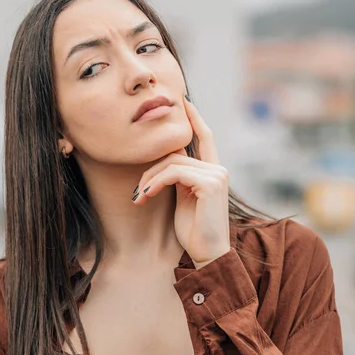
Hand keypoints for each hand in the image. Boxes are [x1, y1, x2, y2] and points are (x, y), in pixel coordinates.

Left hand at [133, 94, 229, 267]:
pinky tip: (145, 197)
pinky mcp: (210, 184)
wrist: (206, 253)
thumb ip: (179, 177)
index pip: (205, 137)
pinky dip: (155, 184)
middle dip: (150, 170)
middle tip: (136, 191)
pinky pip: (173, 173)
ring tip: (138, 197)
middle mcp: (219, 169)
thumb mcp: (183, 197)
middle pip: (175, 153)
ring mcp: (217, 175)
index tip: (183, 101)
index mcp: (213, 171)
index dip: (194, 117)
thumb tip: (164, 162)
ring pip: (171, 163)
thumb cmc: (193, 229)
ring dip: (149, 180)